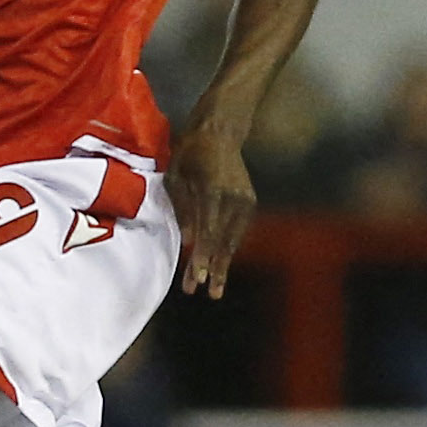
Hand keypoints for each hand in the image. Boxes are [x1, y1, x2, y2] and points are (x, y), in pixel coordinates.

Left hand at [166, 125, 254, 298]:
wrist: (220, 132)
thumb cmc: (190, 153)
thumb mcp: (176, 177)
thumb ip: (183, 209)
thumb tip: (190, 242)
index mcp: (213, 190)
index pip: (208, 230)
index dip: (203, 256)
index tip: (198, 278)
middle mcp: (234, 198)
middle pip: (222, 240)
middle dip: (214, 268)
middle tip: (208, 294)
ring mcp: (245, 200)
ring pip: (233, 239)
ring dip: (223, 263)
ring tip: (215, 288)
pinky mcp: (250, 202)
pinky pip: (238, 231)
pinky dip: (229, 249)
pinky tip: (220, 265)